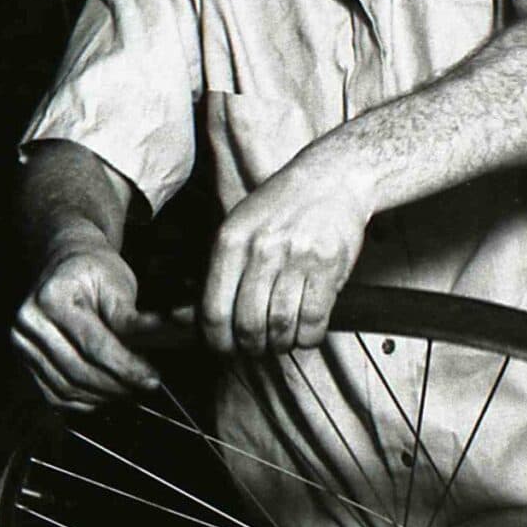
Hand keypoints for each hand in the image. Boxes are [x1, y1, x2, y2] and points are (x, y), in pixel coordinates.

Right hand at [12, 243, 164, 410]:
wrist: (66, 266)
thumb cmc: (95, 273)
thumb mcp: (118, 285)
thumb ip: (132, 320)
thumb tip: (161, 339)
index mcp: (52, 297)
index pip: (93, 345)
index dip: (126, 366)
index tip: (152, 378)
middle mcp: (29, 322)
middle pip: (79, 371)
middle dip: (117, 384)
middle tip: (146, 384)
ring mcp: (22, 345)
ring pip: (67, 388)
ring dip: (103, 395)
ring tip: (129, 387)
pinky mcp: (25, 363)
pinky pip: (56, 396)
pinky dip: (85, 400)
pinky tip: (107, 391)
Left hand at [200, 143, 374, 355]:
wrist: (331, 178)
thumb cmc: (281, 206)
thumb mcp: (240, 226)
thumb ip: (221, 270)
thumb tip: (194, 317)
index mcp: (231, 240)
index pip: (214, 310)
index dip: (217, 341)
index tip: (224, 348)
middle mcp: (261, 249)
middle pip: (248, 324)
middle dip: (250, 346)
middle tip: (255, 347)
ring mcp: (296, 257)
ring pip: (280, 325)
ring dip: (280, 344)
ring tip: (280, 341)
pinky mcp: (327, 265)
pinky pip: (314, 319)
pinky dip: (307, 337)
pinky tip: (305, 332)